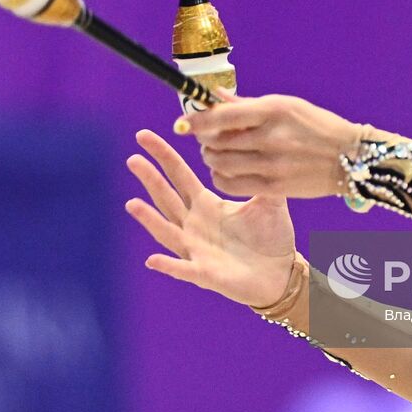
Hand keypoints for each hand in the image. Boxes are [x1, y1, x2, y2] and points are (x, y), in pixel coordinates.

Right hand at [125, 128, 297, 307]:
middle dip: (150, 179)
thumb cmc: (271, 237)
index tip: (143, 137)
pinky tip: (152, 260)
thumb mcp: (269, 201)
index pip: (179, 175)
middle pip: (166, 198)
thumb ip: (260, 175)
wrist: (279, 274)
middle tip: (133, 159)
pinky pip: (183, 269)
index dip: (162, 156)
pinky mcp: (205, 274)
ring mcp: (196, 250)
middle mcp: (194, 225)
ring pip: (167, 232)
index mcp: (206, 204)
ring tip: (132, 204)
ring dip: (149, 219)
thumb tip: (261, 143)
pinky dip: (168, 265)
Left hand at [175, 90, 360, 198]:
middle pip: (217, 142)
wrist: (351, 158)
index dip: (196, 121)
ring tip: (215, 154)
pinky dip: (221, 177)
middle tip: (205, 138)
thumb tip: (216, 97)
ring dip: (211, 159)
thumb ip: (247, 105)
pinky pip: (233, 184)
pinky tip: (225, 171)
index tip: (181, 124)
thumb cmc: (317, 126)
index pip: (223, 116)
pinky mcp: (275, 187)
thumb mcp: (286, 106)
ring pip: (221, 164)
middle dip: (204, 140)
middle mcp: (271, 138)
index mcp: (273, 111)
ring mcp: (273, 164)